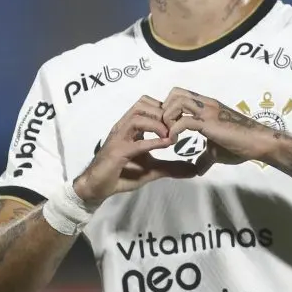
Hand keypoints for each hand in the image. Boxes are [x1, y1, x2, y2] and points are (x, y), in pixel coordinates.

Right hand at [73, 96, 200, 204]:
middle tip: (177, 126)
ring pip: (137, 117)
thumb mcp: (152, 170)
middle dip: (163, 112)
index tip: (179, 120)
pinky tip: (166, 144)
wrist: (98, 187)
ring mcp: (119, 138)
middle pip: (143, 104)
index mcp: (131, 127)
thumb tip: (193, 169)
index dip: (165, 108)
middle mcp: (123, 127)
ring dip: (158, 124)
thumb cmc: (122, 174)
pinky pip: (136, 143)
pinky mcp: (117, 152)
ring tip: (171, 136)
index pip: (147, 104)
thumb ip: (171, 167)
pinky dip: (152, 142)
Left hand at [161, 87, 277, 172]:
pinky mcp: (209, 122)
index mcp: (205, 106)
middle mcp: (204, 104)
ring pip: (177, 102)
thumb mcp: (217, 151)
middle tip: (165, 129)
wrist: (258, 143)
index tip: (167, 128)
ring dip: (168, 118)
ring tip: (169, 135)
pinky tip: (175, 142)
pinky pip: (184, 121)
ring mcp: (207, 111)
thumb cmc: (240, 145)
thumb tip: (198, 169)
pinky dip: (174, 131)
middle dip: (164, 110)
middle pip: (175, 93)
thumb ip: (205, 157)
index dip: (168, 109)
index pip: (179, 95)